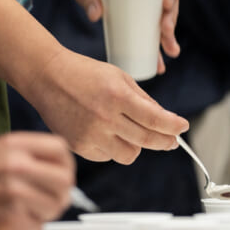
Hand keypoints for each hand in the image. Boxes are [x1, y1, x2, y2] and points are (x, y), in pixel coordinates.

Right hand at [21, 48, 188, 163]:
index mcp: (117, 96)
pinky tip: (106, 133)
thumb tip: (163, 119)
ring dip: (137, 146)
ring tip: (131, 133)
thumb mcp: (118, 76)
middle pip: (146, 140)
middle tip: (171, 141)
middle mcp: (105, 118)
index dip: (173, 126)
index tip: (182, 127)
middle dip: (165, 141)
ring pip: (129, 154)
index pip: (155, 119)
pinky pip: (108, 156)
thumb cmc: (84, 73)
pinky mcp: (79, 146)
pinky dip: (113, 147)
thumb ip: (142, 99)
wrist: (47, 77)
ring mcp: (91, 135)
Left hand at [65, 0, 181, 71]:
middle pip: (169, 3)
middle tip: (166, 34)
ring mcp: (144, 4)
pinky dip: (154, 49)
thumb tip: (95, 16)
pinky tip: (159, 64)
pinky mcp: (135, 19)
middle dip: (171, 21)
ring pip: (162, 21)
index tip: (166, 3)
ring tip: (170, 52)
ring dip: (169, 38)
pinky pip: (149, 33)